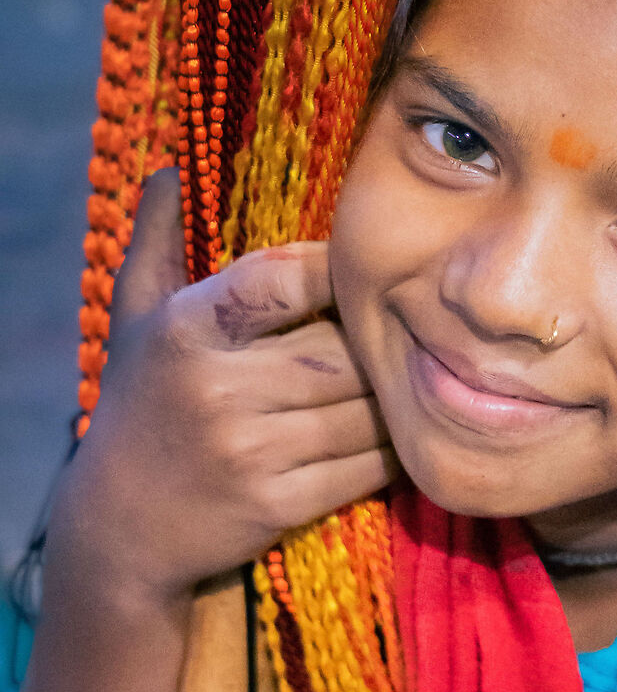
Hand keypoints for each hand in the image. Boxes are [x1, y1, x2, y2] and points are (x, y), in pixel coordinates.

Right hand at [60, 170, 397, 605]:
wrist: (119, 525)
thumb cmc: (141, 404)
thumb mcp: (134, 319)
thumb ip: (157, 240)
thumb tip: (168, 166)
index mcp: (188, 329)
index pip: (283, 279)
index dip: (338, 271)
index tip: (370, 272)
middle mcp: (216, 388)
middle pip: (341, 352)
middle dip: (381, 346)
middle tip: (421, 334)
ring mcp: (248, 450)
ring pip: (363, 411)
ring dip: (398, 400)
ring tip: (423, 383)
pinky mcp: (277, 504)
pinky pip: (365, 468)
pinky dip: (394, 452)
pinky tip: (406, 435)